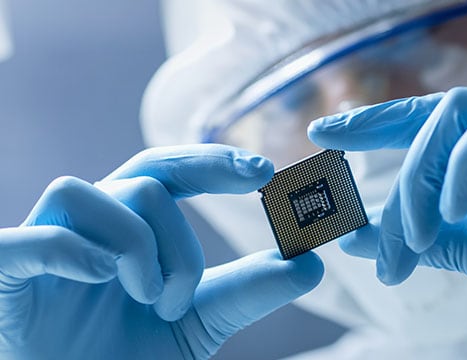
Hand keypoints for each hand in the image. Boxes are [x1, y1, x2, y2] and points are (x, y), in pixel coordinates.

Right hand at [0, 144, 322, 358]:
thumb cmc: (127, 356)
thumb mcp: (198, 322)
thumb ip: (247, 291)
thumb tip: (312, 263)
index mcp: (132, 228)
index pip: (171, 170)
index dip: (214, 161)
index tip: (263, 171)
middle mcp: (91, 224)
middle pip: (144, 177)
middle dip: (180, 233)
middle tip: (188, 292)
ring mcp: (44, 243)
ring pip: (93, 194)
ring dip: (136, 246)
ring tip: (147, 301)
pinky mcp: (5, 272)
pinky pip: (34, 237)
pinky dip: (74, 251)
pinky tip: (100, 280)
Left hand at [308, 87, 466, 356]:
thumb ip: (422, 236)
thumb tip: (355, 234)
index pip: (432, 120)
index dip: (376, 123)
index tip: (325, 135)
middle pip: (434, 116)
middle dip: (382, 149)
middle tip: (347, 204)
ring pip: (453, 118)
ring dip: (417, 181)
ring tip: (411, 239)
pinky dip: (459, 169)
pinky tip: (448, 213)